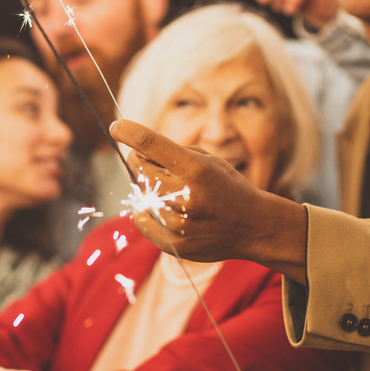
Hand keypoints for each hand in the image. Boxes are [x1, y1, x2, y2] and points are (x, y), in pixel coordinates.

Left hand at [109, 119, 307, 282]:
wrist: (253, 226)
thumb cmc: (227, 187)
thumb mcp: (208, 161)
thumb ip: (172, 153)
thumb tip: (136, 149)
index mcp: (196, 169)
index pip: (151, 144)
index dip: (128, 132)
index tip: (116, 127)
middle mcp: (186, 195)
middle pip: (139, 169)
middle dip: (138, 160)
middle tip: (149, 161)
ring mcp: (179, 222)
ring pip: (141, 195)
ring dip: (150, 189)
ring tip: (175, 192)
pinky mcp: (174, 243)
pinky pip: (142, 219)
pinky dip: (148, 212)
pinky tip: (168, 210)